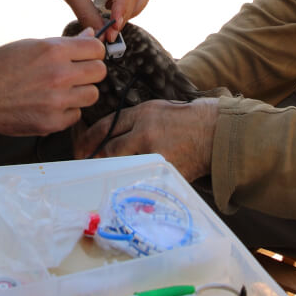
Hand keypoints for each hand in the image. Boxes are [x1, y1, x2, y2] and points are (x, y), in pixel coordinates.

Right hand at [0, 34, 106, 144]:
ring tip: (61, 89)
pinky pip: (75, 115)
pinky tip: (49, 104)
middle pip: (100, 71)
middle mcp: (59, 75)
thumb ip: (63, 44)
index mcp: (53, 51)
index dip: (93, 51)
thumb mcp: (29, 45)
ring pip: (92, 95)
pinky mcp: (52, 123)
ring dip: (80, 92)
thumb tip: (90, 36)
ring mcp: (57, 101)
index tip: (87, 55)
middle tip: (76, 72)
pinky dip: (67, 111)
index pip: (97, 48)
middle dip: (90, 71)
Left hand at [73, 98, 219, 181]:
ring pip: (124, 166)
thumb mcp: (158, 109)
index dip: (89, 139)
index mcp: (144, 114)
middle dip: (95, 159)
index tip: (80, 148)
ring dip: (111, 172)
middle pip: (111, 149)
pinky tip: (126, 186)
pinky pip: (142, 178)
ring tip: (102, 178)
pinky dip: (133, 182)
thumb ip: (133, 120)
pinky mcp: (166, 170)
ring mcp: (156, 153)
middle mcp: (146, 132)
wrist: (215, 132)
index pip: (107, 126)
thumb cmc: (187, 119)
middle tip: (85, 166)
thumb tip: (109, 136)